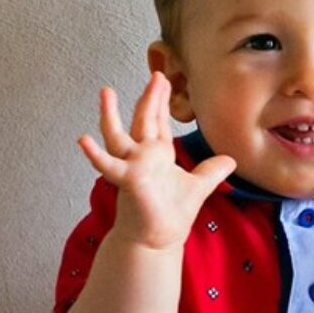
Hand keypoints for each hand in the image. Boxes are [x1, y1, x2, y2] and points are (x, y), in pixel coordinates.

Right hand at [77, 72, 236, 249]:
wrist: (158, 239)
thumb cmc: (171, 214)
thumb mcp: (198, 187)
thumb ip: (211, 171)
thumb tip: (230, 160)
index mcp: (158, 155)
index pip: (159, 122)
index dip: (161, 102)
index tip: (164, 79)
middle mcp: (142, 156)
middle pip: (144, 120)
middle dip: (149, 97)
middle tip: (157, 73)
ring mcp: (132, 166)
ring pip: (117, 135)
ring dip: (110, 114)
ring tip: (106, 92)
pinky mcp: (126, 180)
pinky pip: (108, 165)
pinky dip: (95, 155)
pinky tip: (83, 140)